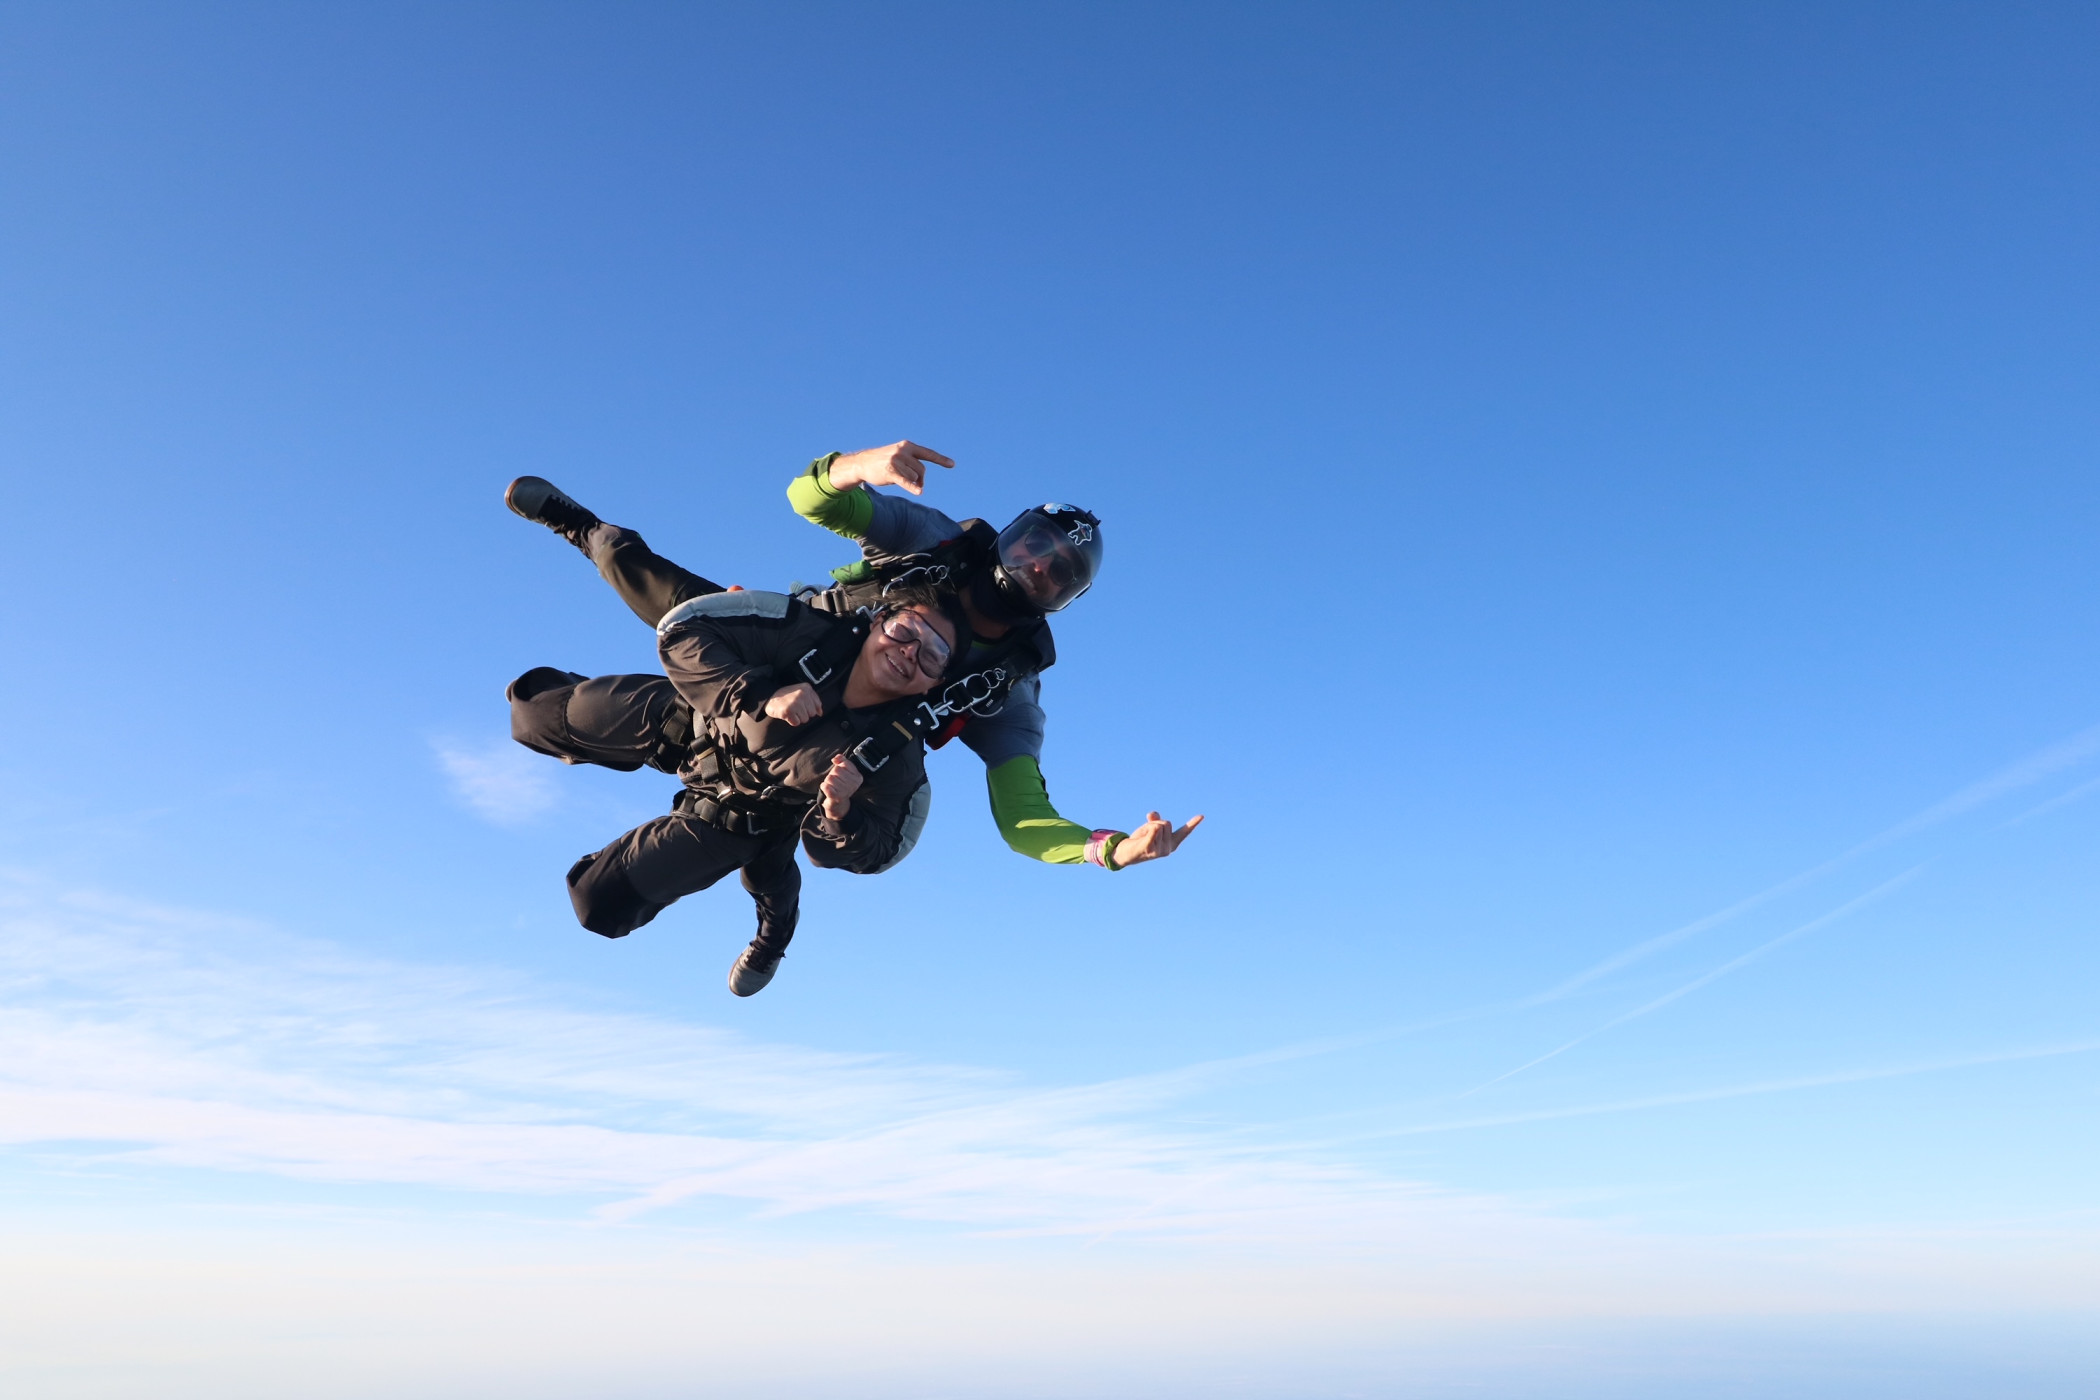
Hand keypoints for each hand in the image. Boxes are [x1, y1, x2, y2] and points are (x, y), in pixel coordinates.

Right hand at [763, 683, 823, 725]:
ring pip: (805, 719)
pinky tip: (787, 714)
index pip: (817, 704)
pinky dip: (791, 721)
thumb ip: (813, 701)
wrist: (769, 697)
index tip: (802, 705)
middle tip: (794, 708)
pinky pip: (796, 723)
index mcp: (806, 688)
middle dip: (804, 713)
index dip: (810, 708)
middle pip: (812, 713)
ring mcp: (794, 703)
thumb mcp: (801, 692)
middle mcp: (801, 694)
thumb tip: (820, 713)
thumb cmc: (787, 696)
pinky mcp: (787, 711)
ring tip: (791, 710)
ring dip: (797, 717)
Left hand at [820, 753, 863, 820]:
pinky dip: (824, 786)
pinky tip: (826, 789)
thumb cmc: (841, 785)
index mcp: (858, 777)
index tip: (840, 774)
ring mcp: (845, 791)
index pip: (844, 763)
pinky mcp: (836, 797)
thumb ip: (842, 761)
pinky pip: (826, 786)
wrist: (838, 803)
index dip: (839, 766)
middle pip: (836, 770)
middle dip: (833, 774)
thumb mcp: (844, 772)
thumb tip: (835, 758)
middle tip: (835, 782)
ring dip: (828, 781)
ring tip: (832, 787)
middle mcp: (853, 784)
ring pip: (830, 777)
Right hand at [827, 440, 954, 495]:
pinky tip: (919, 492)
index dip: (940, 460)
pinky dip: (913, 488)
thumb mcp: (899, 457)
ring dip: (912, 483)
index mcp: (907, 446)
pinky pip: (906, 482)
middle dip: (920, 479)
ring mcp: (896, 461)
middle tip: (914, 484)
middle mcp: (903, 451)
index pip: (927, 453)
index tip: (952, 464)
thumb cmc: (883, 461)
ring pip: (915, 477)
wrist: (862, 463)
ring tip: (901, 481)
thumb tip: (921, 485)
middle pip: (922, 470)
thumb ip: (913, 465)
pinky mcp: (890, 472)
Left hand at [1111, 811, 1204, 867]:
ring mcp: (1160, 850)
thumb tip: (1152, 814)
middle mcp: (1168, 848)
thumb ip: (1155, 819)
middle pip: (1166, 823)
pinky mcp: (1150, 849)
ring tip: (1143, 837)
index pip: (1185, 832)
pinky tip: (1144, 837)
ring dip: (1148, 827)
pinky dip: (1149, 830)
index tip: (1202, 815)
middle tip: (1147, 833)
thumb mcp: (1151, 827)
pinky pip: (1153, 831)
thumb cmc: (1142, 839)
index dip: (1193, 824)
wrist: (1128, 853)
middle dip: (1156, 823)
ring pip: (1158, 825)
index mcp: (1172, 843)